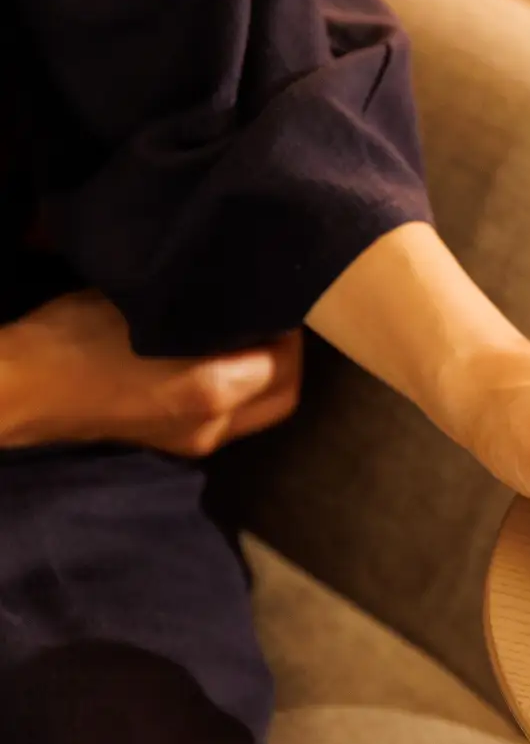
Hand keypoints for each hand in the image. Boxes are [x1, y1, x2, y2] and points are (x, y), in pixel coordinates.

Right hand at [0, 291, 301, 455]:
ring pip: (261, 410)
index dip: (289, 330)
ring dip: (267, 376)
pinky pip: (233, 418)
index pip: (286, 362)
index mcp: (212, 391)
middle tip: (274, 320)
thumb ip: (207, 309)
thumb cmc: (76, 337)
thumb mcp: (149, 308)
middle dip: (289, 358)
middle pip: (285, 395)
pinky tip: (227, 360)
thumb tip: (245, 298)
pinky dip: (243, 391)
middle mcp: (214, 426)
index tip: (277, 301)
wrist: (21, 389)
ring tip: (252, 336)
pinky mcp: (176, 445)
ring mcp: (195, 442)